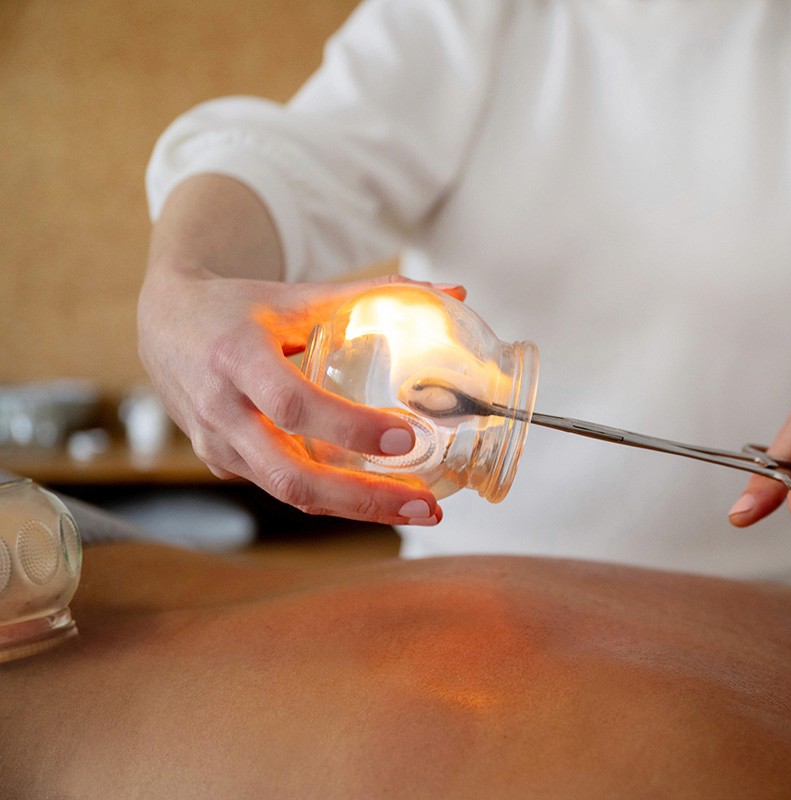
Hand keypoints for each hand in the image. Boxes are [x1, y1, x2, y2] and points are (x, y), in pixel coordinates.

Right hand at [138, 267, 464, 525]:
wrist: (163, 323)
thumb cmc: (239, 306)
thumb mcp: (299, 294)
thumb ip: (375, 293)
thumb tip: (455, 291)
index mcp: (236, 358)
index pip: (293, 406)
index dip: (350, 429)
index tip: (407, 438)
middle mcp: (220, 412)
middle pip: (291, 477)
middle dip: (363, 500)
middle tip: (427, 505)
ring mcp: (217, 446)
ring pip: (290, 494)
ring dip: (358, 510)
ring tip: (419, 510)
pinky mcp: (223, 465)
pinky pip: (283, 490)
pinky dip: (335, 499)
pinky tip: (381, 498)